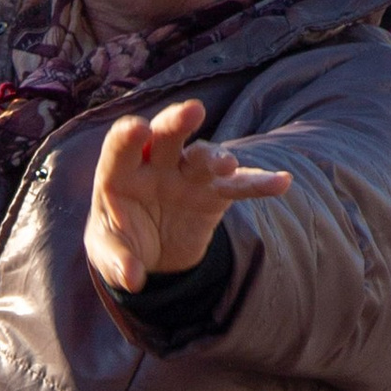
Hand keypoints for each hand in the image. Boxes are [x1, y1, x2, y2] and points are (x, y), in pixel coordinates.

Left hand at [87, 97, 293, 294]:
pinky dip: (259, 183)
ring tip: (228, 166)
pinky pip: (240, 185)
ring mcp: (188, 175)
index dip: (128, 136)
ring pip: (204, 156)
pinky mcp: (216, 192)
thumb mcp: (109, 255)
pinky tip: (281, 183)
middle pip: (166, 135)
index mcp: (120, 173)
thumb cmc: (122, 245)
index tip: (138, 128)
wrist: (153, 255)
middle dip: (177, 122)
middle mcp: (155, 165)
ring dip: (217, 157)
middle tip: (193, 112)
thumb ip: (117, 262)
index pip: (120, 147)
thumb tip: (132, 278)